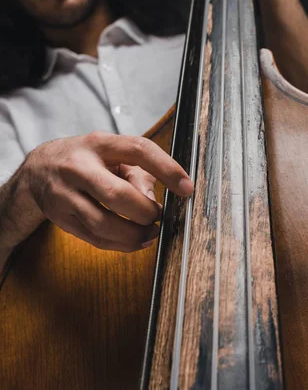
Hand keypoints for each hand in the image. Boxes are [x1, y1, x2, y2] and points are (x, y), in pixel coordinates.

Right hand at [23, 131, 192, 251]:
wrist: (38, 171)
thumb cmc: (85, 160)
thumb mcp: (111, 154)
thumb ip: (139, 174)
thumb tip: (156, 203)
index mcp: (98, 144)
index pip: (138, 150)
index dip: (167, 169)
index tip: (187, 188)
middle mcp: (78, 167)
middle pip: (118, 195)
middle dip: (146, 212)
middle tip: (160, 217)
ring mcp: (65, 195)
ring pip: (104, 224)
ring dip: (135, 234)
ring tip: (151, 233)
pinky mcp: (60, 219)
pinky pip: (95, 239)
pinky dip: (121, 244)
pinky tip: (136, 241)